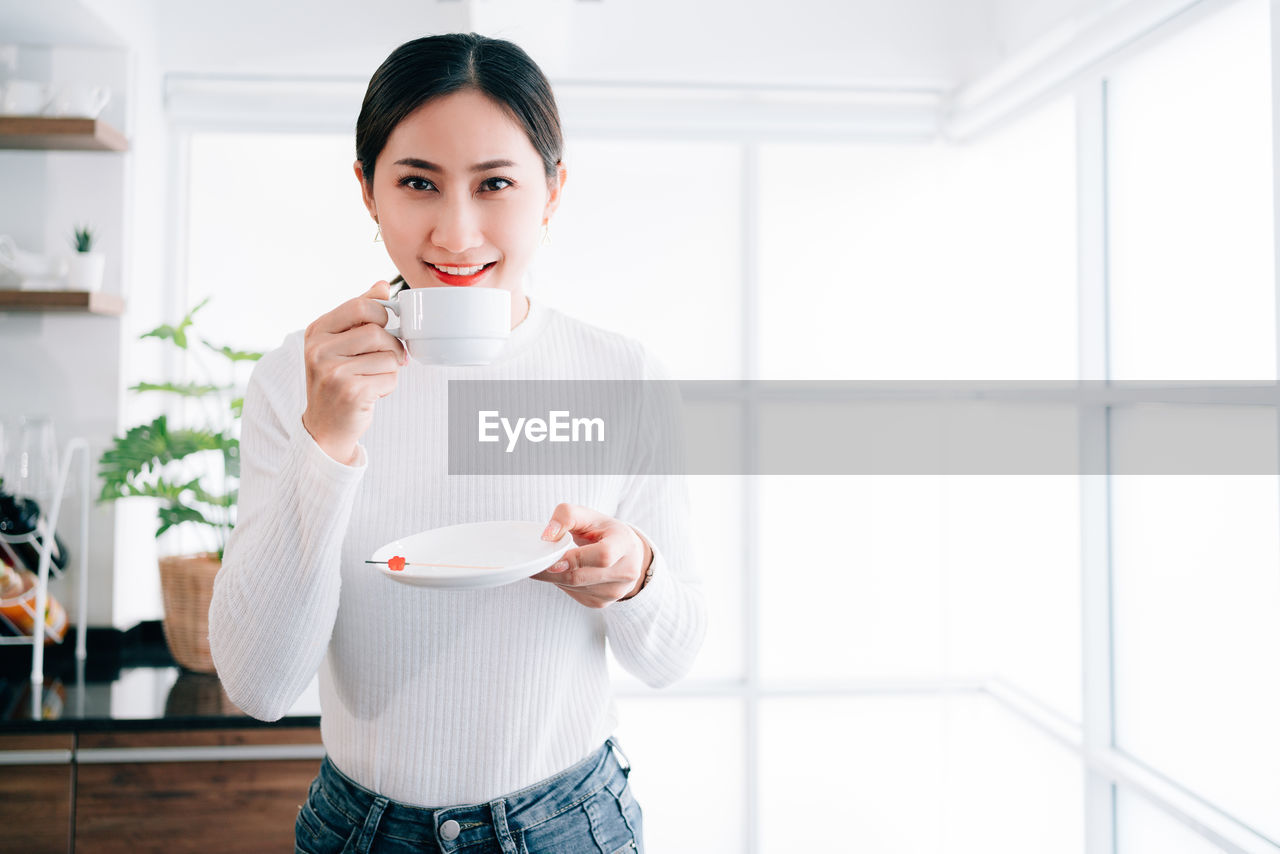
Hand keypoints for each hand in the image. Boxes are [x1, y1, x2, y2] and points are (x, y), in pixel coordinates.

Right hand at [301, 281, 406, 463]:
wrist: (324, 427)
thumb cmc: (337, 381)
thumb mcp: (339, 343)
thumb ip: (359, 313)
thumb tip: (382, 285)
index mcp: (317, 331)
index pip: (361, 305)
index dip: (383, 316)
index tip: (386, 329)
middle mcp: (319, 349)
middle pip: (378, 331)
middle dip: (392, 346)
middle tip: (389, 358)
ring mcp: (333, 371)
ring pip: (388, 356)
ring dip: (390, 369)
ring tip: (373, 378)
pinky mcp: (350, 391)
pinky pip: (389, 378)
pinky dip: (388, 386)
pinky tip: (371, 393)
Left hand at [530, 503, 653, 607]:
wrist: (628, 554)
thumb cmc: (606, 532)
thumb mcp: (590, 516)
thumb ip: (567, 516)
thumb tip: (548, 536)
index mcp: (625, 545)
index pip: (603, 555)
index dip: (575, 558)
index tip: (553, 557)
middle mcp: (625, 571)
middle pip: (581, 577)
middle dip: (552, 570)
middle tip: (535, 562)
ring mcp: (614, 591)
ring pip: (574, 587)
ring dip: (555, 577)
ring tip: (548, 562)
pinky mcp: (602, 603)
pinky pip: (574, 594)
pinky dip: (562, 583)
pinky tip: (563, 571)